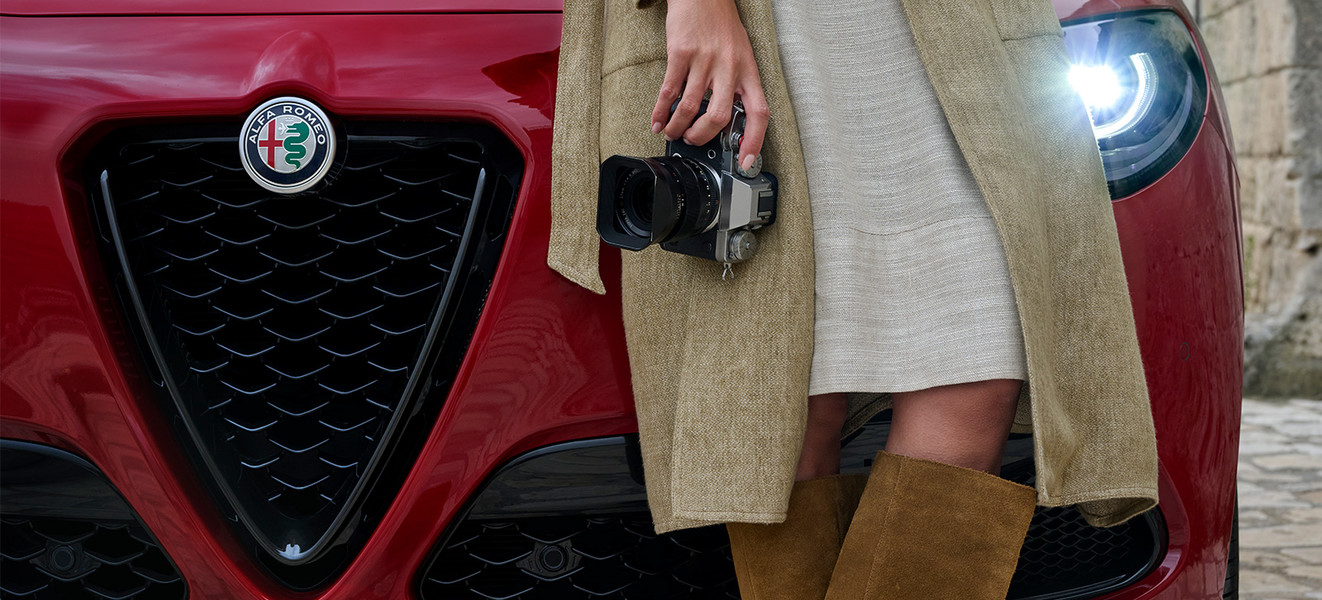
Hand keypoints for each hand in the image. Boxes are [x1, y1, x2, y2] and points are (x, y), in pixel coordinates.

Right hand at [651, 0, 768, 171]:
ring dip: (678, 126)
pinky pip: (669, 90)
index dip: (754, 141)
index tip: (745, 162)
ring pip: (691, 107)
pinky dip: (660, 110)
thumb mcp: (741, 55)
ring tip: (672, 131)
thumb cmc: (722, 25)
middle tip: (693, 141)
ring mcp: (705, 60)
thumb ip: (737, 85)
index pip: (758, 112)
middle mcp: (729, 67)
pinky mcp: (681, 53)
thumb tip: (727, 119)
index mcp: (748, 71)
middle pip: (719, 116)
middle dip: (702, 137)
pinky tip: (657, 119)